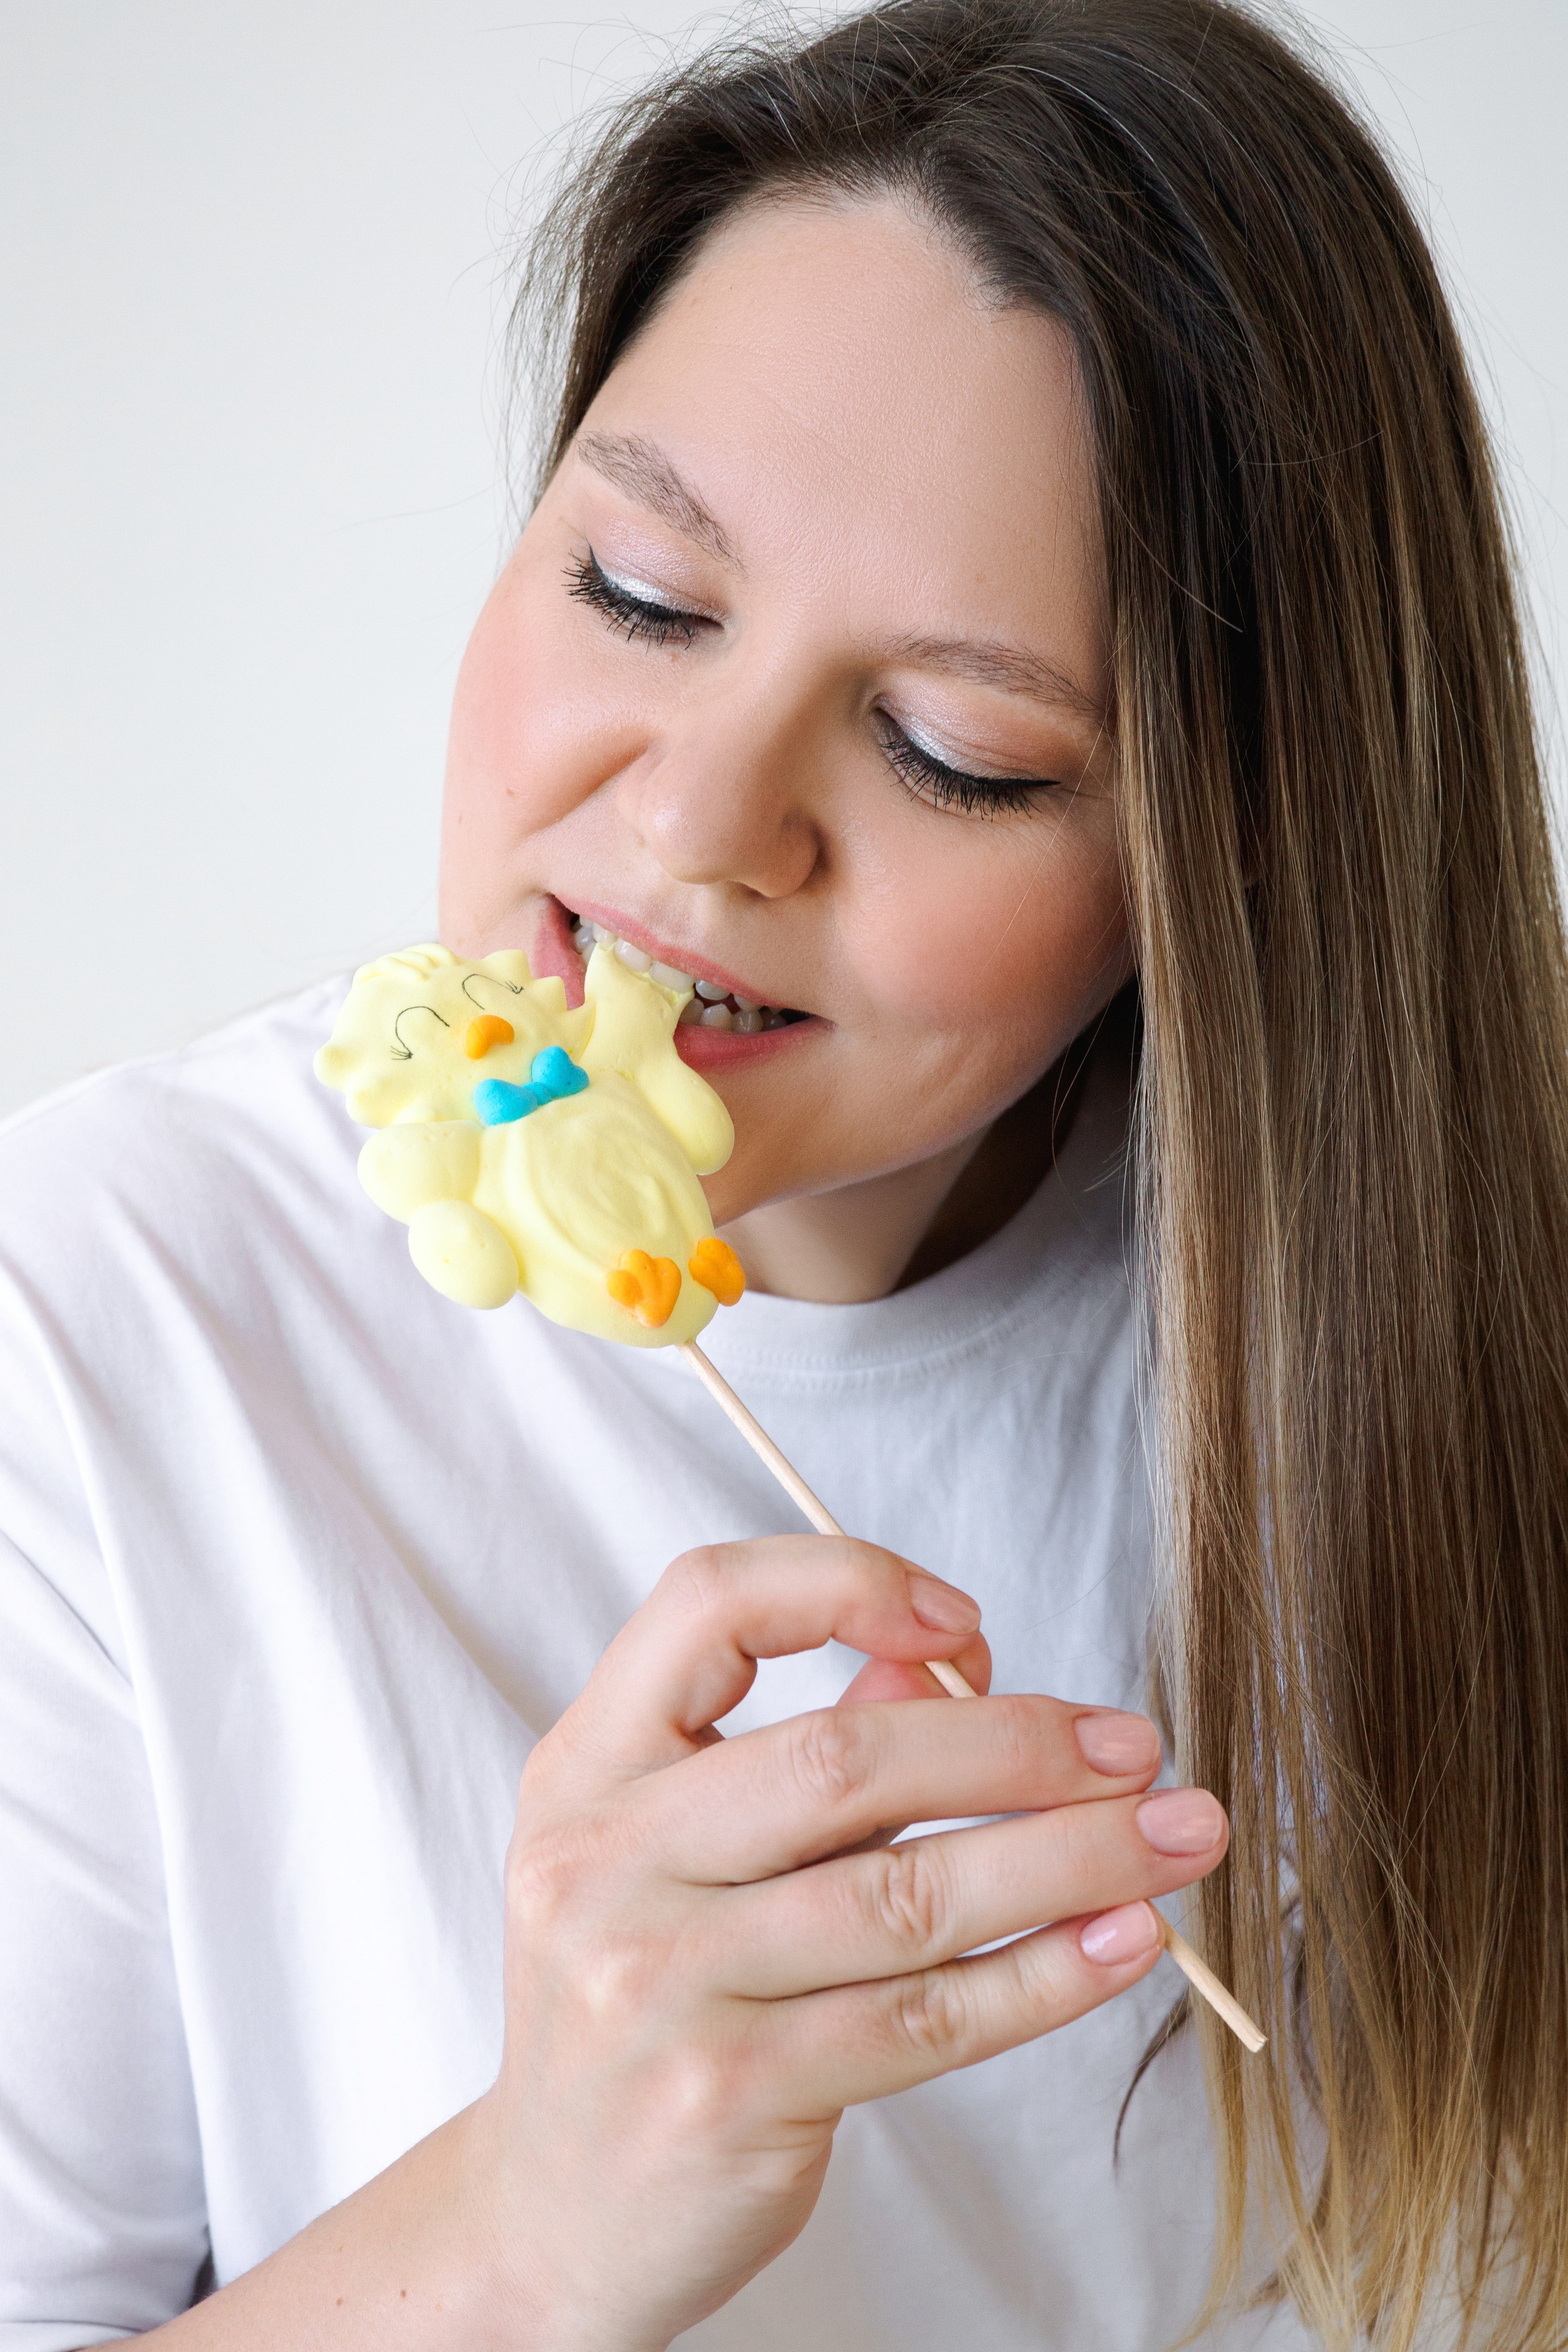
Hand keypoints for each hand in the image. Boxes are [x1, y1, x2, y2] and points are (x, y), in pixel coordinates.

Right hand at [474, 1535, 1228, 2349]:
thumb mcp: (675, 1848)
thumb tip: (952, 1666)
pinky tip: (1122, 1942)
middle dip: (1016, 1742)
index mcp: (588, 1766)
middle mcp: (605, 1860)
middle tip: (1134, 1745)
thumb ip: (804, 1754)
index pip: (706, 1604)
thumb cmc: (641, 1999)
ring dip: (1072, 1854)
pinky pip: (923, 2020)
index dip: (847, 1583)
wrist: (551, 2216)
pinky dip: (1043, 1975)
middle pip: (842, 1756)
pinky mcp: (730, 2094)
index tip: (968, 1621)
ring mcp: (660, 1981)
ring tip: (1177, 1835)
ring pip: (907, 1894)